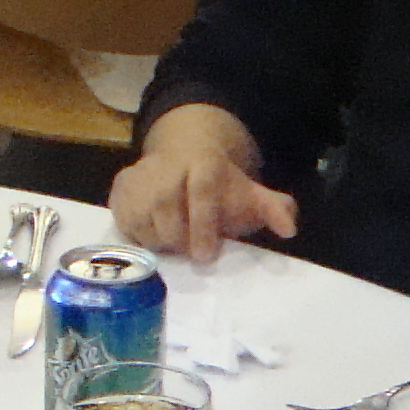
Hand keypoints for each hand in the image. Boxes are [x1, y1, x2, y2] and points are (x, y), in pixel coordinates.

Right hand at [108, 103, 296, 264]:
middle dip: (181, 240)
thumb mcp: (249, 193)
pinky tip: (158, 235)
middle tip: (194, 254)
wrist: (183, 154)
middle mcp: (167, 168)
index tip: (206, 255)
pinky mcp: (120, 191)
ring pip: (146, 224)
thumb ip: (273, 208)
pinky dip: (142, 240)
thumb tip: (289, 228)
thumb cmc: (220, 185)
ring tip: (179, 242)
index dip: (203, 224)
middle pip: (168, 211)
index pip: (202, 191)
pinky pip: (127, 227)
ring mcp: (140, 179)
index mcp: (204, 163)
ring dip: (163, 243)